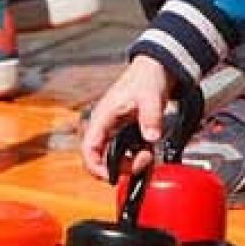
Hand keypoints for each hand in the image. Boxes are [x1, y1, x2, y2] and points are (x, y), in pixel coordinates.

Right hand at [80, 56, 176, 180]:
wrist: (155, 68)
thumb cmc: (147, 77)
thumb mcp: (150, 96)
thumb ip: (150, 117)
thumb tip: (151, 137)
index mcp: (102, 117)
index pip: (89, 148)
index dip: (95, 167)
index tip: (111, 177)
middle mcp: (103, 125)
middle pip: (99, 158)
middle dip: (119, 168)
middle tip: (141, 162)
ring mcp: (112, 129)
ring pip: (111, 157)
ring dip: (128, 164)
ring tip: (147, 156)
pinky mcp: (123, 132)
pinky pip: (122, 152)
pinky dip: (133, 157)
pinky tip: (147, 152)